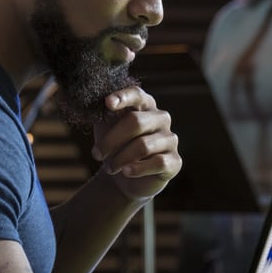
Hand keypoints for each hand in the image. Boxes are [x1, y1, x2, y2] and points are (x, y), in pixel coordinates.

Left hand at [91, 85, 181, 200]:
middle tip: (96, 154)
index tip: (108, 103)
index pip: (136, 95)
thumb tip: (103, 105)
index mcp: (145, 105)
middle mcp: (161, 118)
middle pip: (136, 122)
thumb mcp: (106, 129)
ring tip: (110, 168)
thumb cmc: (116, 146)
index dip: (123, 97)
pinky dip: (138, 169)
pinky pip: (158, 162)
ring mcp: (170, 139)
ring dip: (120, 159)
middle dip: (111, 140)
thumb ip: (105, 115)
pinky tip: (126, 172)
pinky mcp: (175, 161)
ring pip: (143, 145)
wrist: (125, 177)